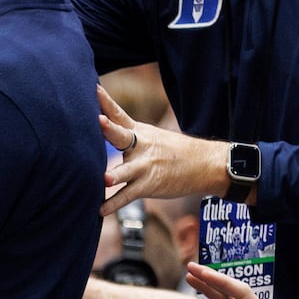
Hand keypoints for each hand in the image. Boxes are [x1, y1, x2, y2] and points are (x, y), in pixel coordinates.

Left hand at [97, 86, 229, 215]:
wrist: (205, 164)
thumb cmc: (172, 150)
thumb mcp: (151, 135)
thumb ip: (127, 133)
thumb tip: (100, 124)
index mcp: (139, 132)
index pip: (119, 113)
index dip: (106, 102)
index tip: (93, 88)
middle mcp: (140, 147)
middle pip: (121, 136)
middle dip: (109, 129)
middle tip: (98, 121)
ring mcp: (144, 167)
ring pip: (126, 171)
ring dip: (115, 175)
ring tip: (104, 179)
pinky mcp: (148, 186)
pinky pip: (127, 196)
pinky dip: (113, 204)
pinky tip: (100, 210)